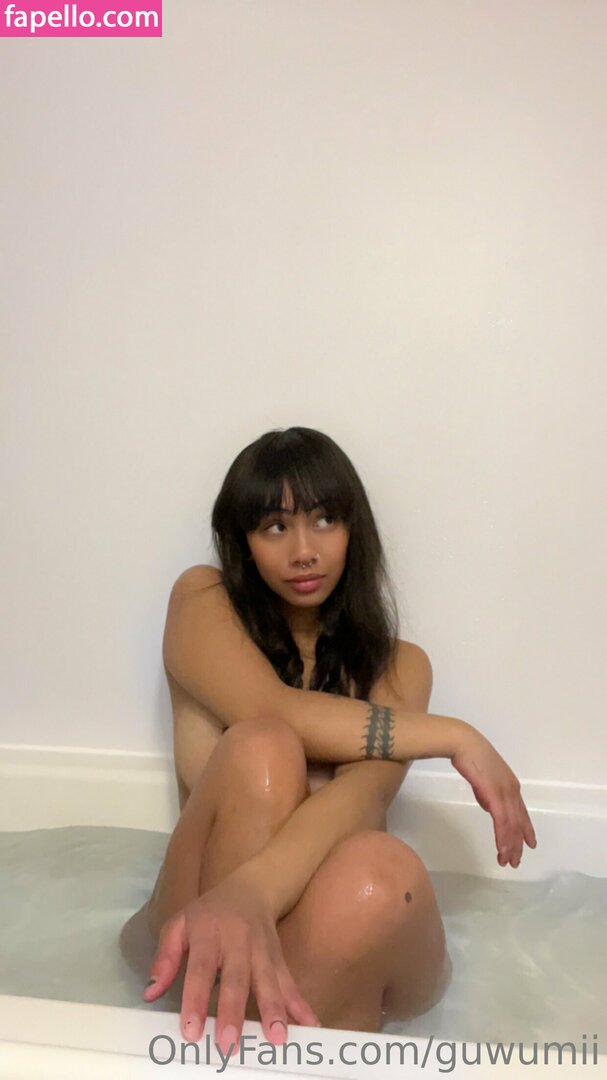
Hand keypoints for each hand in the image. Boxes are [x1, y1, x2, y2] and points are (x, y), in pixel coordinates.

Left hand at [142, 866, 320, 1055]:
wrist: (251, 888)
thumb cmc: (208, 913)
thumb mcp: (180, 924)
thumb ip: (165, 958)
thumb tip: (150, 993)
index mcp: (208, 934)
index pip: (200, 969)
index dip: (195, 999)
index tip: (191, 1031)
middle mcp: (238, 943)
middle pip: (237, 979)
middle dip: (234, 1012)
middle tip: (229, 1044)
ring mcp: (262, 951)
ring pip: (268, 981)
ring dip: (274, 1010)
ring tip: (277, 1038)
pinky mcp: (279, 959)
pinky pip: (290, 983)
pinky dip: (301, 1005)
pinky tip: (310, 1025)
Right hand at [451, 727, 536, 867]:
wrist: (464, 744)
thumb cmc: (471, 757)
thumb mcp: (484, 779)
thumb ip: (489, 794)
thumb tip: (490, 807)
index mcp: (511, 786)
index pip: (521, 812)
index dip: (526, 829)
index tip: (529, 844)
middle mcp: (512, 791)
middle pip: (518, 822)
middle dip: (517, 844)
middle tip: (515, 861)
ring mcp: (505, 793)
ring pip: (512, 825)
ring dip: (510, 845)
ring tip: (507, 861)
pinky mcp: (494, 795)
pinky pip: (502, 821)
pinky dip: (503, 836)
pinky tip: (501, 848)